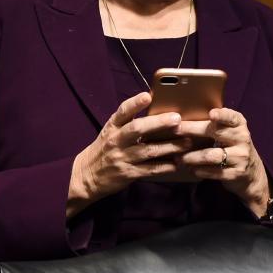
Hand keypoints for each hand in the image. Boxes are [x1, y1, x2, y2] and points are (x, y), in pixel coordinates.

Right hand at [67, 92, 193, 216]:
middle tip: (177, 119)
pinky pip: (150, 170)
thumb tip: (155, 105)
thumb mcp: (111, 131)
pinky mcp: (128, 174)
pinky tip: (177, 163)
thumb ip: (129, 121)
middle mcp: (117, 140)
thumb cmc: (105, 149)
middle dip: (158, 123)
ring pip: (149, 150)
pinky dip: (164, 166)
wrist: (86, 176)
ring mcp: (122, 158)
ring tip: (187, 142)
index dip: (135, 103)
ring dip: (170, 146)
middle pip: (137, 129)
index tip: (148, 95)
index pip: (122, 112)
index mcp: (113, 127)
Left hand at [175, 107, 270, 215]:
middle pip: (216, 132)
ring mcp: (240, 156)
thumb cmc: (234, 147)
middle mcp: (242, 138)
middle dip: (193, 130)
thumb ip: (217, 124)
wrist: (252, 173)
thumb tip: (186, 117)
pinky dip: (200, 170)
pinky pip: (214, 172)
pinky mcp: (236, 173)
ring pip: (212, 155)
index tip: (211, 114)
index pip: (232, 117)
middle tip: (176, 130)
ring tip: (180, 158)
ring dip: (192, 156)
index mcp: (240, 125)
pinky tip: (192, 169)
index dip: (222, 115)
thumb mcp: (232, 132)